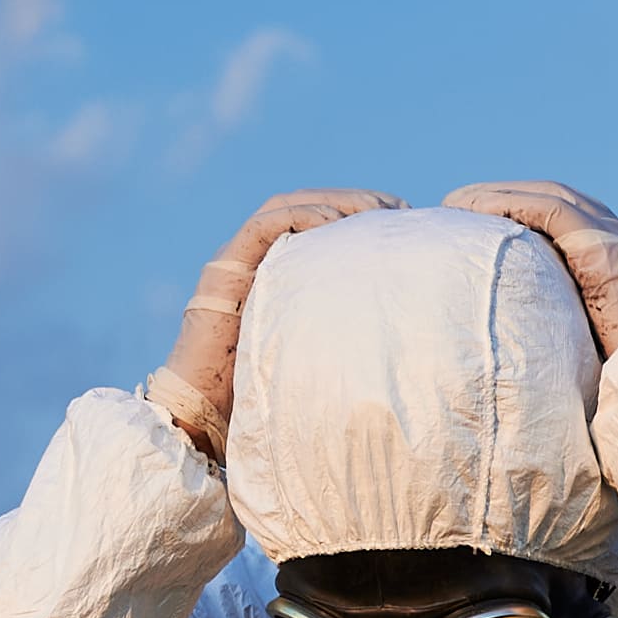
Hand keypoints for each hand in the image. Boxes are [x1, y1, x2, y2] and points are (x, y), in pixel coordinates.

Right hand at [145, 190, 395, 454]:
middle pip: (308, 208)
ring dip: (331, 201)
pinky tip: (334, 223)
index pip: (322, 224)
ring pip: (286, 207)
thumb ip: (349, 337)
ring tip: (373, 208)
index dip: (362, 214)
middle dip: (354, 200)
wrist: (206, 417)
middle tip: (397, 207)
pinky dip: (299, 215)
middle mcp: (258, 261)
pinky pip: (262, 227)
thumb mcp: (323, 355)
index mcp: (282, 274)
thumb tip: (411, 343)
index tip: (404, 218)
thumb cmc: (268, 399)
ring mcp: (237, 262)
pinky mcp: (222, 270)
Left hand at [446, 181, 617, 354]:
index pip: (570, 222)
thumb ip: (569, 339)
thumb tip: (526, 361)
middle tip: (459, 208)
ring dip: (498, 195)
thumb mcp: (595, 356)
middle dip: (506, 198)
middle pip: (558, 201)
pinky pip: (549, 210)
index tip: (482, 230)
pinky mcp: (608, 250)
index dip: (523, 216)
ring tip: (456, 204)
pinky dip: (508, 203)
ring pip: (550, 197)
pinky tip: (472, 210)